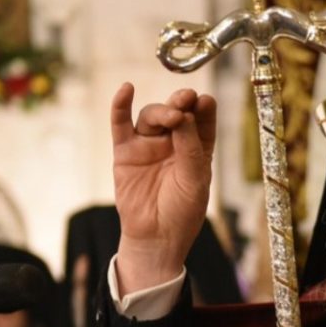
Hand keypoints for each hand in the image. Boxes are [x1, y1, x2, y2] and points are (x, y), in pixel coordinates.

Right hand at [109, 83, 215, 292]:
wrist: (156, 237)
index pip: (202, 120)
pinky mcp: (125, 152)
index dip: (204, 108)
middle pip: (176, 113)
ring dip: (161, 111)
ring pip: (152, 116)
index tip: (205, 100)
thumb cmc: (182, 212)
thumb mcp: (195, 180)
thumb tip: (184, 116)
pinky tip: (126, 89)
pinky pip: (121, 125)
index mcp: (197, 148)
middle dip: (182, 103)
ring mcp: (149, 145)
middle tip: (187, 99)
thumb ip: (190, 148)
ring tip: (172, 117)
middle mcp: (173, 142)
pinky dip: (120, 106)